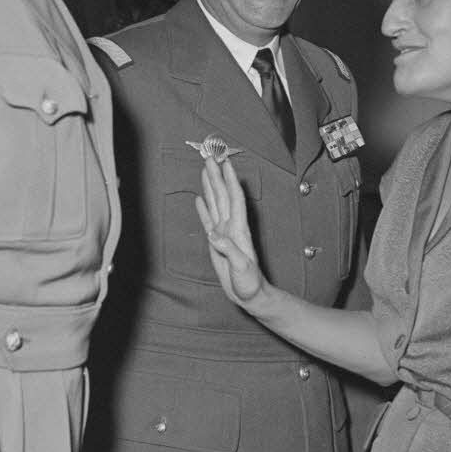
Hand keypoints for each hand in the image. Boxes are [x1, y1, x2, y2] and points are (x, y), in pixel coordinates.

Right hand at [195, 156, 265, 305]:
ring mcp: (223, 233)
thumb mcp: (242, 268)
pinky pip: (208, 220)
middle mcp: (231, 226)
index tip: (225, 161)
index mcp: (239, 229)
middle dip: (217, 175)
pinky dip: (203, 208)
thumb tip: (213, 234)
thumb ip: (229, 250)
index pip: (234, 198)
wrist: (250, 295)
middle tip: (209, 156)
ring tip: (205, 170)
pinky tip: (200, 198)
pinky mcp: (216, 242)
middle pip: (223, 195)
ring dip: (210, 186)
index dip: (230, 179)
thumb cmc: (250, 283)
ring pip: (215, 203)